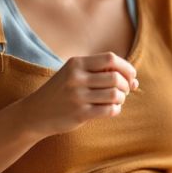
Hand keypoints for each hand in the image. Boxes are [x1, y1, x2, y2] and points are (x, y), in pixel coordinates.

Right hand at [19, 52, 137, 136]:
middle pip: (115, 77)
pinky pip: (109, 110)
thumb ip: (102, 73)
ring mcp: (77, 96)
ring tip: (116, 100)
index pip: (111, 59)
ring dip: (121, 98)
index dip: (126, 67)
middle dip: (125, 85)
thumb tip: (136, 81)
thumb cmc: (61, 92)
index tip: (130, 76)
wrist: (35, 113)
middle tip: (124, 91)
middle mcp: (76, 77)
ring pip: (114, 95)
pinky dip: (115, 109)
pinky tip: (111, 109)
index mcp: (76, 63)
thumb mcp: (75, 75)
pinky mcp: (79, 113)